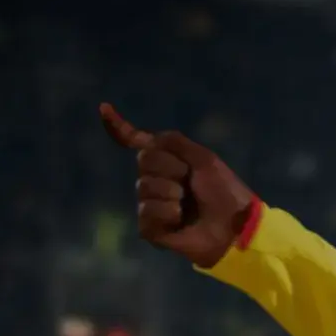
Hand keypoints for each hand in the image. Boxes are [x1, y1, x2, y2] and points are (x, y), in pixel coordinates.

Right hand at [98, 103, 258, 268]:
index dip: (121, 127)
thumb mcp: (204, 159)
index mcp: (169, 161)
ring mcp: (150, 203)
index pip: (139, 142)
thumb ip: (175, 142)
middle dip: (171, 168)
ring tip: (188, 204)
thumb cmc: (223, 192)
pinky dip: (167, 213)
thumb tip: (144, 135)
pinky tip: (180, 220)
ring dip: (172, 193)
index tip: (103, 108)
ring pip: (145, 186)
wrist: (233, 226)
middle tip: (190, 181)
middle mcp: (155, 180)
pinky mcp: (149, 228)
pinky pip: (147, 211)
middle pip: (144, 160)